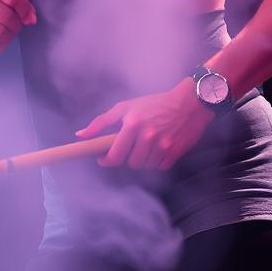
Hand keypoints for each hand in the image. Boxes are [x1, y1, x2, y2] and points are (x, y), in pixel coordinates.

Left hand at [75, 80, 211, 170]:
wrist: (190, 103)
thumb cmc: (155, 103)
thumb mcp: (126, 106)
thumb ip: (102, 122)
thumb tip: (81, 135)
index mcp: (133, 123)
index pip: (114, 154)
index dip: (106, 160)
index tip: (102, 158)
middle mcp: (147, 136)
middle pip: (129, 163)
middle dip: (126, 156)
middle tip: (129, 146)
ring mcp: (162, 146)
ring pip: (144, 166)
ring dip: (142, 159)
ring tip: (145, 144)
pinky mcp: (175, 153)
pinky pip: (159, 167)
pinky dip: (156, 161)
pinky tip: (158, 147)